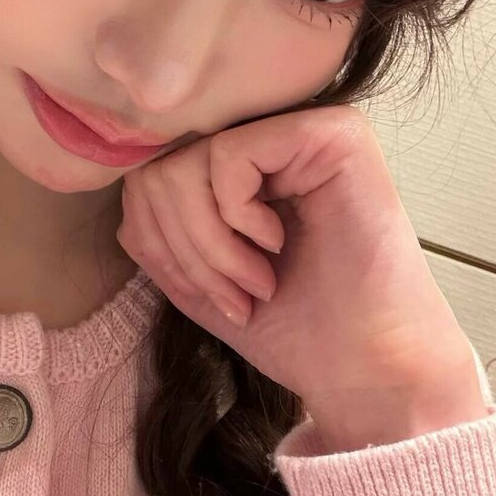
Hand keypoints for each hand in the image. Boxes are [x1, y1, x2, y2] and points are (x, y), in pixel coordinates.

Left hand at [116, 104, 485, 438]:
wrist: (368, 369)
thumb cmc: (295, 325)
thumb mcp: (201, 278)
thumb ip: (160, 232)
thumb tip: (128, 193)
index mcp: (244, 164)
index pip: (152, 171)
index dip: (156, 237)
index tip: (203, 292)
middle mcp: (271, 133)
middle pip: (162, 165)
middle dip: (184, 246)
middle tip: (233, 295)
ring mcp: (302, 126)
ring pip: (189, 160)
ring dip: (210, 243)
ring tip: (255, 282)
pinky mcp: (330, 131)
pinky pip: (230, 154)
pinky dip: (236, 216)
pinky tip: (275, 245)